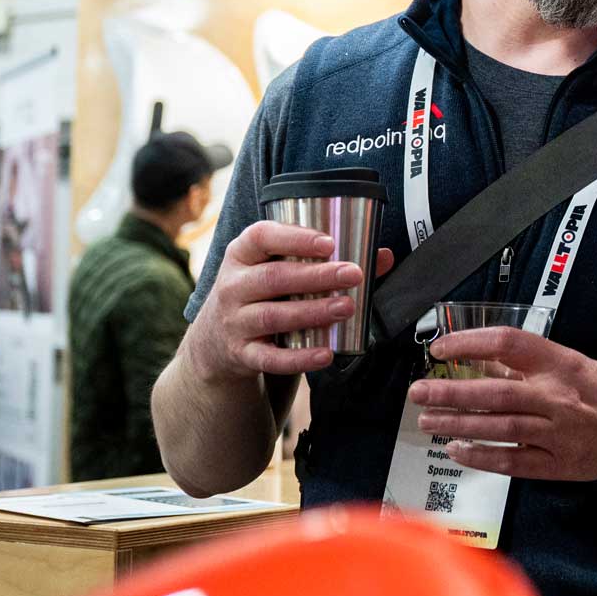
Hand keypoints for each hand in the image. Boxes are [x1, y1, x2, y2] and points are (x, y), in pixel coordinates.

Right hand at [183, 220, 393, 383]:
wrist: (214, 340)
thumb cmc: (260, 293)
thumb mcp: (278, 269)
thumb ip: (325, 260)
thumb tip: (382, 256)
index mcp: (242, 255)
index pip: (261, 237)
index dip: (295, 238)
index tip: (329, 243)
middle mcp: (233, 286)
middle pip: (274, 278)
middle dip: (316, 276)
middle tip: (353, 274)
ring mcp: (234, 321)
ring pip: (273, 316)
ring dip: (312, 312)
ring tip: (347, 307)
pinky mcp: (241, 354)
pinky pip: (270, 358)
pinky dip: (299, 358)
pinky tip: (325, 353)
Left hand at [407, 329, 596, 485]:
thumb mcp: (576, 366)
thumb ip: (532, 368)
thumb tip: (484, 365)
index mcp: (564, 364)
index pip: (508, 344)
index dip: (470, 343)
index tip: (442, 347)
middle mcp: (559, 397)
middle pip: (494, 391)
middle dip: (450, 391)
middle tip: (419, 391)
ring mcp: (558, 434)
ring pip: (497, 427)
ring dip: (456, 423)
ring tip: (427, 420)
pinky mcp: (559, 466)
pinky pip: (512, 461)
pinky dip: (481, 456)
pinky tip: (457, 450)